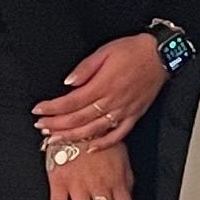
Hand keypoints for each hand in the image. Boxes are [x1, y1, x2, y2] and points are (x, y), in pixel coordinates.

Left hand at [35, 33, 169, 149]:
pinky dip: (104, 144)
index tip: (38, 110)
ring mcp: (123, 111)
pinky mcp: (134, 115)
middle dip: (56, 125)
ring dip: (72, 137)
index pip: (70, 102)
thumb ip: (85, 68)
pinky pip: (118, 135)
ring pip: (93, 130)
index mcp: (102, 85)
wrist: (161, 55)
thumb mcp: (105, 51)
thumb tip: (68, 82)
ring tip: (55, 140)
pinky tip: (90, 149)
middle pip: (78, 119)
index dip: (52, 108)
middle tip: (41, 128)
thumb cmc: (133, 50)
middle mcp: (111, 101)